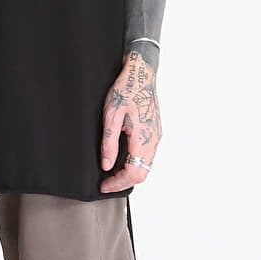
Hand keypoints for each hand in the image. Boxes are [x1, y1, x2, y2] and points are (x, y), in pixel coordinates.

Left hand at [99, 51, 160, 192]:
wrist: (141, 73)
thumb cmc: (126, 90)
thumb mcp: (110, 115)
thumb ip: (109, 143)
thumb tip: (106, 165)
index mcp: (143, 138)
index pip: (133, 173)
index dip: (117, 183)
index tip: (103, 185)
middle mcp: (153, 140)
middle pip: (142, 173)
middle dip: (123, 182)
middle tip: (106, 183)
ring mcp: (156, 136)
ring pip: (146, 166)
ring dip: (130, 173)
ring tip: (112, 173)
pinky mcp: (155, 132)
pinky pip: (147, 156)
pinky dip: (135, 163)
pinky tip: (122, 159)